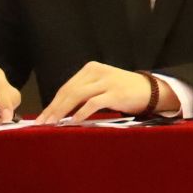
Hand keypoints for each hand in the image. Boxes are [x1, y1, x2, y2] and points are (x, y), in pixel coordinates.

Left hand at [36, 61, 152, 123]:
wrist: (150, 90)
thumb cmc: (123, 91)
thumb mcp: (101, 85)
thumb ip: (83, 93)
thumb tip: (59, 110)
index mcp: (91, 69)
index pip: (66, 87)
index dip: (52, 103)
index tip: (42, 117)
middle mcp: (98, 72)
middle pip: (69, 91)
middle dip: (54, 108)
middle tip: (42, 123)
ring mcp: (107, 81)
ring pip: (77, 96)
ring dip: (63, 112)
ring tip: (53, 124)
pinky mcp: (115, 93)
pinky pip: (93, 103)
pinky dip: (81, 113)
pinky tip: (74, 122)